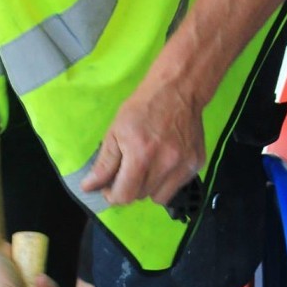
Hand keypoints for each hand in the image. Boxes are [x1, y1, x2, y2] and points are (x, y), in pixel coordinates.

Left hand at [81, 79, 204, 207]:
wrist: (177, 90)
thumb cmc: (142, 108)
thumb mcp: (115, 132)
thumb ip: (104, 164)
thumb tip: (90, 187)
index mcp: (141, 155)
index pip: (125, 196)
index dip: (113, 195)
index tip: (109, 187)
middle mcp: (165, 164)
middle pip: (140, 197)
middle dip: (130, 188)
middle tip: (127, 171)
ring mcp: (184, 166)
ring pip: (159, 197)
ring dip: (148, 187)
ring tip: (147, 166)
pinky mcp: (197, 164)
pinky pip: (176, 186)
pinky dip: (166, 181)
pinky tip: (163, 162)